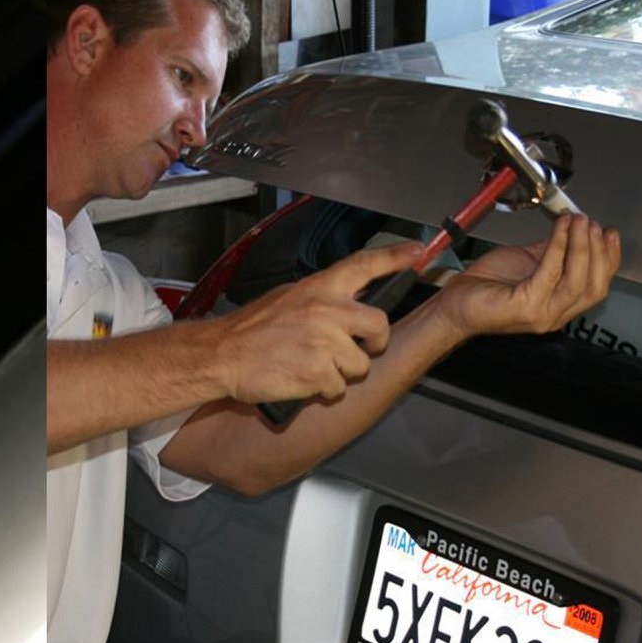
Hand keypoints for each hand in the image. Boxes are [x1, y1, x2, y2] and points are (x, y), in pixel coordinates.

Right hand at [211, 242, 419, 402]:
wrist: (223, 354)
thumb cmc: (253, 329)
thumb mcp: (290, 297)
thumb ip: (323, 298)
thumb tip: (350, 300)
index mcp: (320, 287)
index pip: (365, 264)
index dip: (395, 257)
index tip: (418, 252)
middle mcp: (327, 310)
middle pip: (379, 326)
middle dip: (373, 343)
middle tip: (359, 349)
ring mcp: (324, 342)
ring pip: (359, 365)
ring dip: (341, 372)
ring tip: (312, 365)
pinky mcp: (317, 372)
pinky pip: (338, 388)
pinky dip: (323, 389)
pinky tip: (301, 378)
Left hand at [433, 214, 620, 338]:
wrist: (455, 305)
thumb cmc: (486, 288)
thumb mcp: (528, 262)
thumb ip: (553, 251)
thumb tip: (572, 228)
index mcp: (561, 305)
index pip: (598, 285)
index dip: (609, 258)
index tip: (609, 233)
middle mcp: (556, 314)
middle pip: (595, 286)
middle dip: (599, 251)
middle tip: (591, 224)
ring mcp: (542, 314)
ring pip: (578, 281)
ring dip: (581, 246)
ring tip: (578, 222)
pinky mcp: (526, 306)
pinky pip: (550, 273)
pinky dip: (558, 246)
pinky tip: (559, 229)